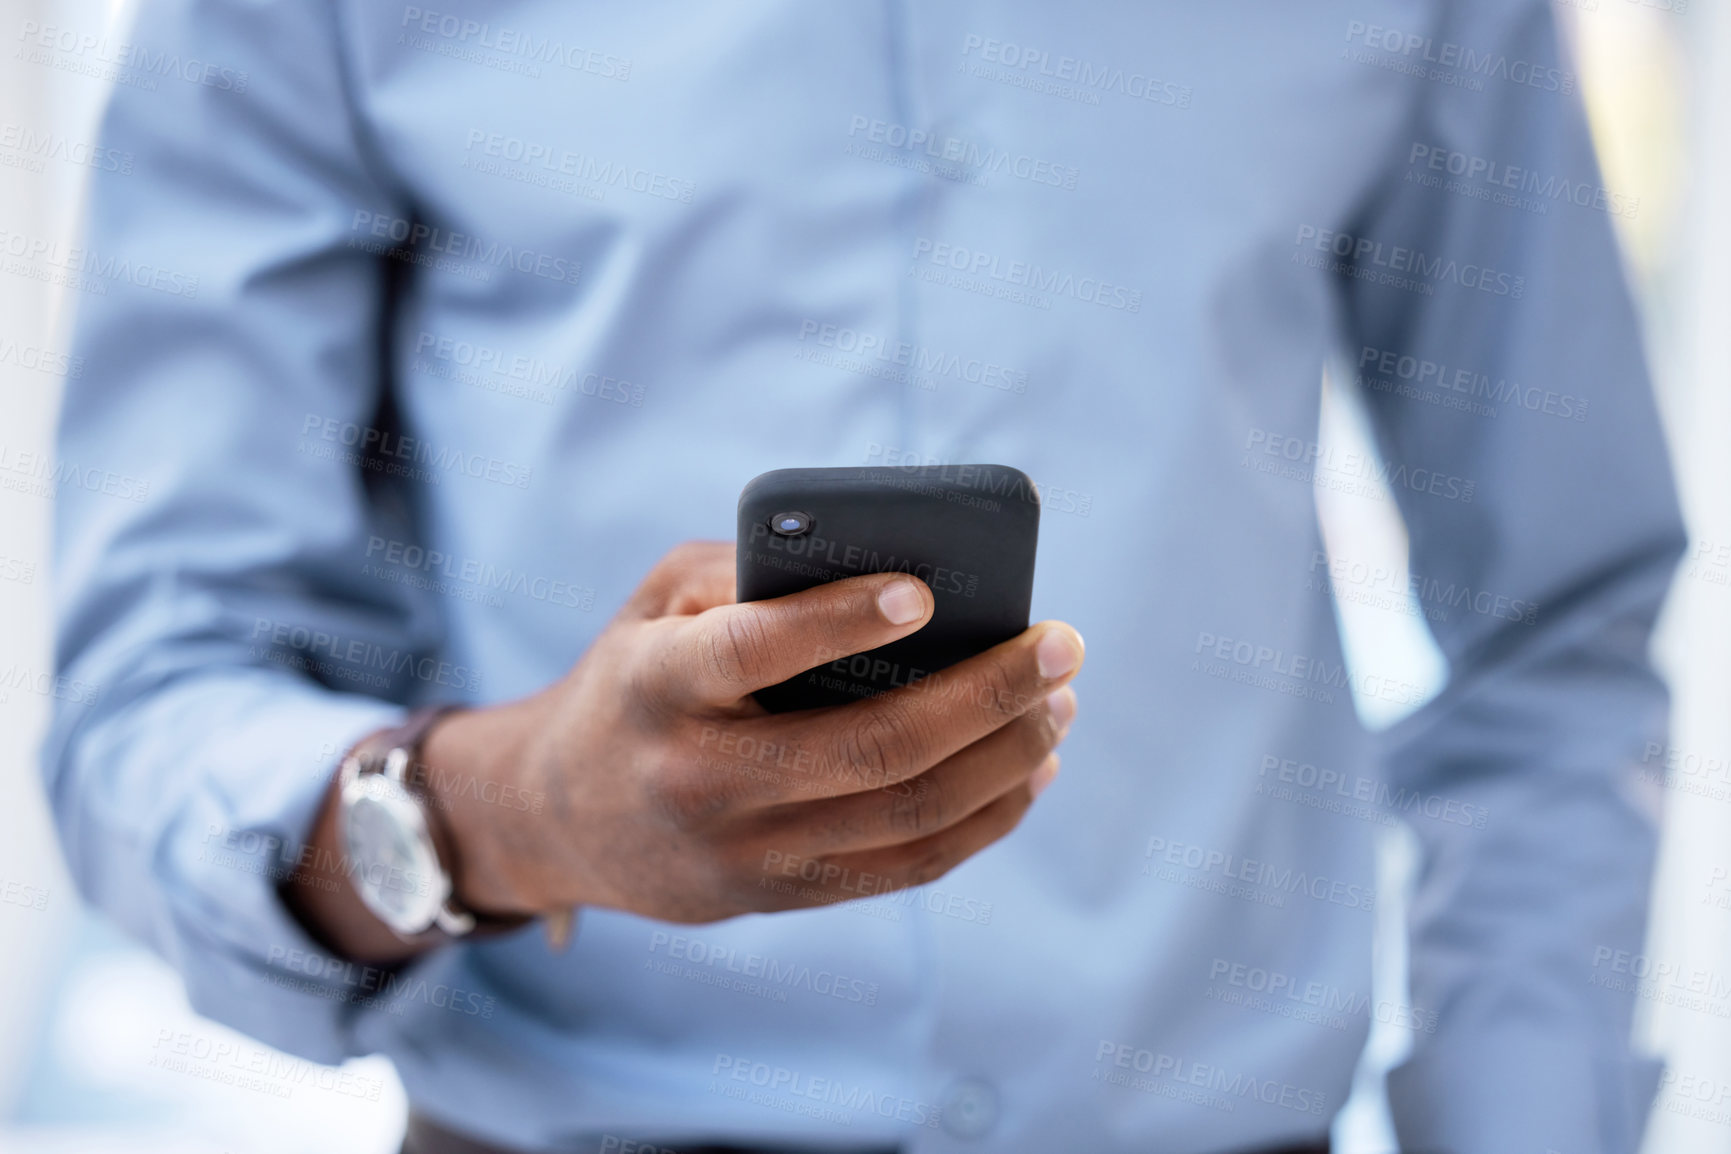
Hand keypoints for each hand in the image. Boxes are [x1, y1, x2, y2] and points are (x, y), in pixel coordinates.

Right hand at [434, 541, 1082, 924]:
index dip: (840, 622)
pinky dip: (986, 819)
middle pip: (874, 748)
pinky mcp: (779, 896)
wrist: (560, 816)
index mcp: (656, 684)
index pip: (752, 652)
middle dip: (989, 693)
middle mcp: (698, 778)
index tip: (926, 592)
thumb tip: (888, 567)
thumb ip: (750, 572)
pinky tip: (1031, 770)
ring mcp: (744, 853)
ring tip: (1061, 704)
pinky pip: (909, 867)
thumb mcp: (659, 602)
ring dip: (1006, 757)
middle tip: (1065, 643)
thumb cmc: (634, 676)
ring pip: (910, 815)